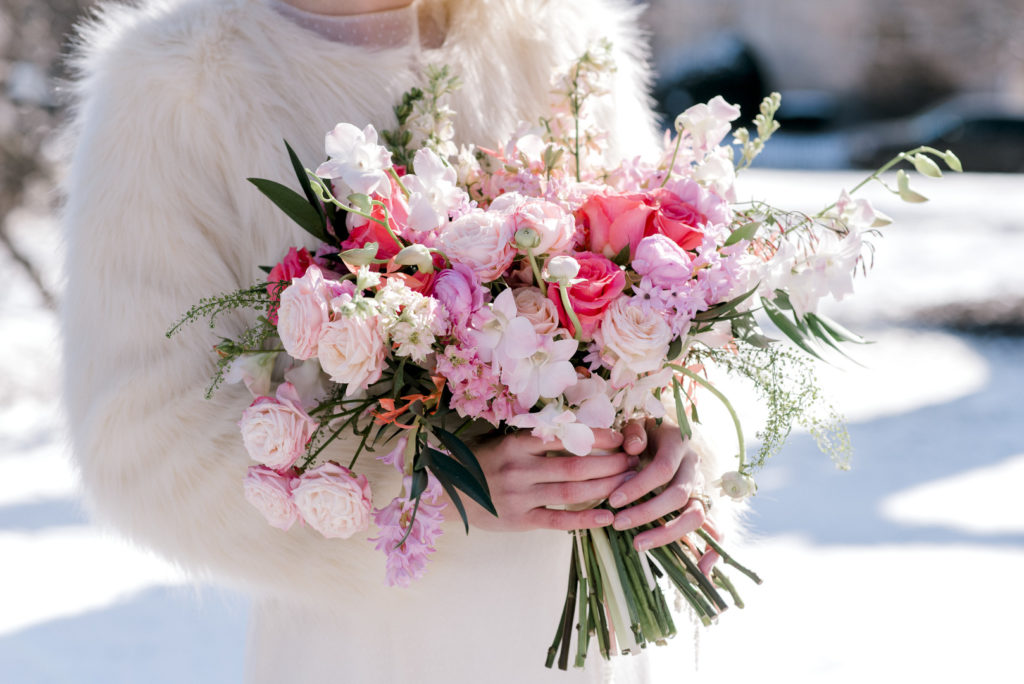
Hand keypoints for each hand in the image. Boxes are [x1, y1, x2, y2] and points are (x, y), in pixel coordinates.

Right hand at [451, 429, 637, 531]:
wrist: (446, 493)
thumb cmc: (480, 463)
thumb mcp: (503, 442)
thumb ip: (535, 439)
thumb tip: (578, 431)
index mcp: (517, 443)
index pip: (567, 437)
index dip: (599, 437)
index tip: (622, 437)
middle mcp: (520, 468)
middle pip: (576, 465)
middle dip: (611, 462)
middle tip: (635, 460)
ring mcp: (520, 495)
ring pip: (572, 490)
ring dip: (605, 486)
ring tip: (630, 482)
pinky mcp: (520, 520)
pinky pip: (558, 520)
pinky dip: (585, 518)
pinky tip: (608, 516)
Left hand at [610, 419, 716, 559]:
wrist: (663, 433)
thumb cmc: (644, 432)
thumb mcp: (636, 423)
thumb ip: (633, 432)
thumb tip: (631, 449)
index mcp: (678, 445)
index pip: (663, 469)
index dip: (639, 486)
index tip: (614, 501)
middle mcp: (694, 468)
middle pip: (679, 496)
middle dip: (648, 513)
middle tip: (619, 524)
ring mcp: (700, 488)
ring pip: (695, 516)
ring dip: (668, 534)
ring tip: (637, 545)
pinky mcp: (701, 505)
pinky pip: (715, 530)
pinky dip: (712, 551)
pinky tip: (700, 571)